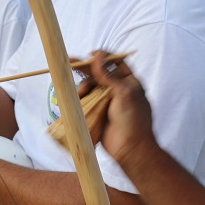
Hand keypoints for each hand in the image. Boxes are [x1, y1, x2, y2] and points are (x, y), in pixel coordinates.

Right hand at [84, 50, 156, 167]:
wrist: (131, 149)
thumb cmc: (133, 120)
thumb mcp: (124, 93)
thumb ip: (109, 75)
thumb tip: (98, 56)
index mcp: (129, 82)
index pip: (115, 62)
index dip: (103, 57)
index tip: (90, 55)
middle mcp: (118, 90)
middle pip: (99, 74)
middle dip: (86, 69)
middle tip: (70, 63)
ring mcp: (107, 101)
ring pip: (90, 87)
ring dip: (83, 87)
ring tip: (81, 93)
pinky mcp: (98, 113)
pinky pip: (86, 101)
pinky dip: (80, 99)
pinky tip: (77, 99)